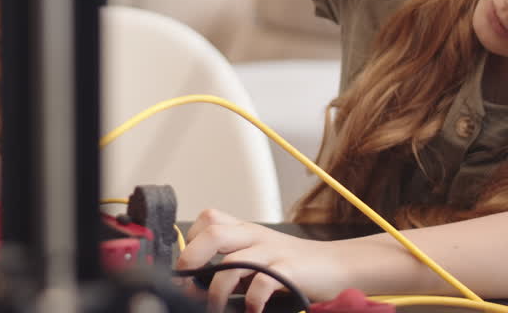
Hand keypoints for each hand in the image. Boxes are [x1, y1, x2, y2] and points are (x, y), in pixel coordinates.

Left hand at [178, 209, 358, 312]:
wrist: (338, 265)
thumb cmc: (293, 265)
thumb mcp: (259, 257)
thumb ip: (233, 265)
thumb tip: (200, 284)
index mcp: (245, 230)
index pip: (209, 219)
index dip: (192, 239)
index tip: (186, 264)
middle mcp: (255, 236)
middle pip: (213, 233)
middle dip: (192, 257)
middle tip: (185, 283)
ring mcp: (272, 252)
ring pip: (232, 263)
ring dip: (216, 290)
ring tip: (214, 307)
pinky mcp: (289, 271)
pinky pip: (262, 283)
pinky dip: (252, 300)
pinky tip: (252, 311)